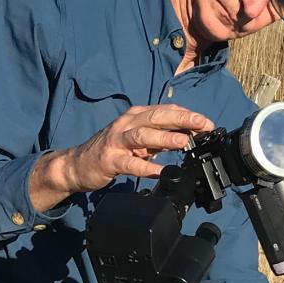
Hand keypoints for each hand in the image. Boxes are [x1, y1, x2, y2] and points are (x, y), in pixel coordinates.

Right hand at [30, 104, 213, 209]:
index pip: (164, 111)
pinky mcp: (109, 160)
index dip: (187, 115)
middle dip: (182, 120)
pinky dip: (146, 167)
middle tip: (202, 125)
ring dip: (165, 137)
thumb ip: (159, 138)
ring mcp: (116, 141)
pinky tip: (160, 172)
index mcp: (135, 116)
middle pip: (156, 117)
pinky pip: (130, 164)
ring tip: (183, 142)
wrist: (77, 164)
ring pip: (143, 135)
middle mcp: (126, 124)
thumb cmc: (111, 151)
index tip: (206, 123)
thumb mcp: (138, 141)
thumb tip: (187, 137)